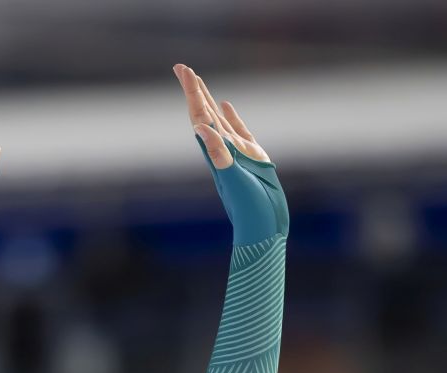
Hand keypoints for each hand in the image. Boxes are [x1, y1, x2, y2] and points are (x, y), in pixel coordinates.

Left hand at [173, 64, 287, 244]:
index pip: (200, 116)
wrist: (264, 230)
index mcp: (217, 153)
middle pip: (203, 113)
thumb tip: (200, 129)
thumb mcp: (235, 181)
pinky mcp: (253, 158)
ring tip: (198, 83)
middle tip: (181, 68)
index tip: (182, 70)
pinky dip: (231, 117)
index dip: (191, 92)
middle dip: (193, 90)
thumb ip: (220, 156)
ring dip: (208, 101)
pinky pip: (238, 131)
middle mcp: (223, 150)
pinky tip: (226, 106)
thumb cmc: (250, 210)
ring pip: (218, 120)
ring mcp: (238, 154)